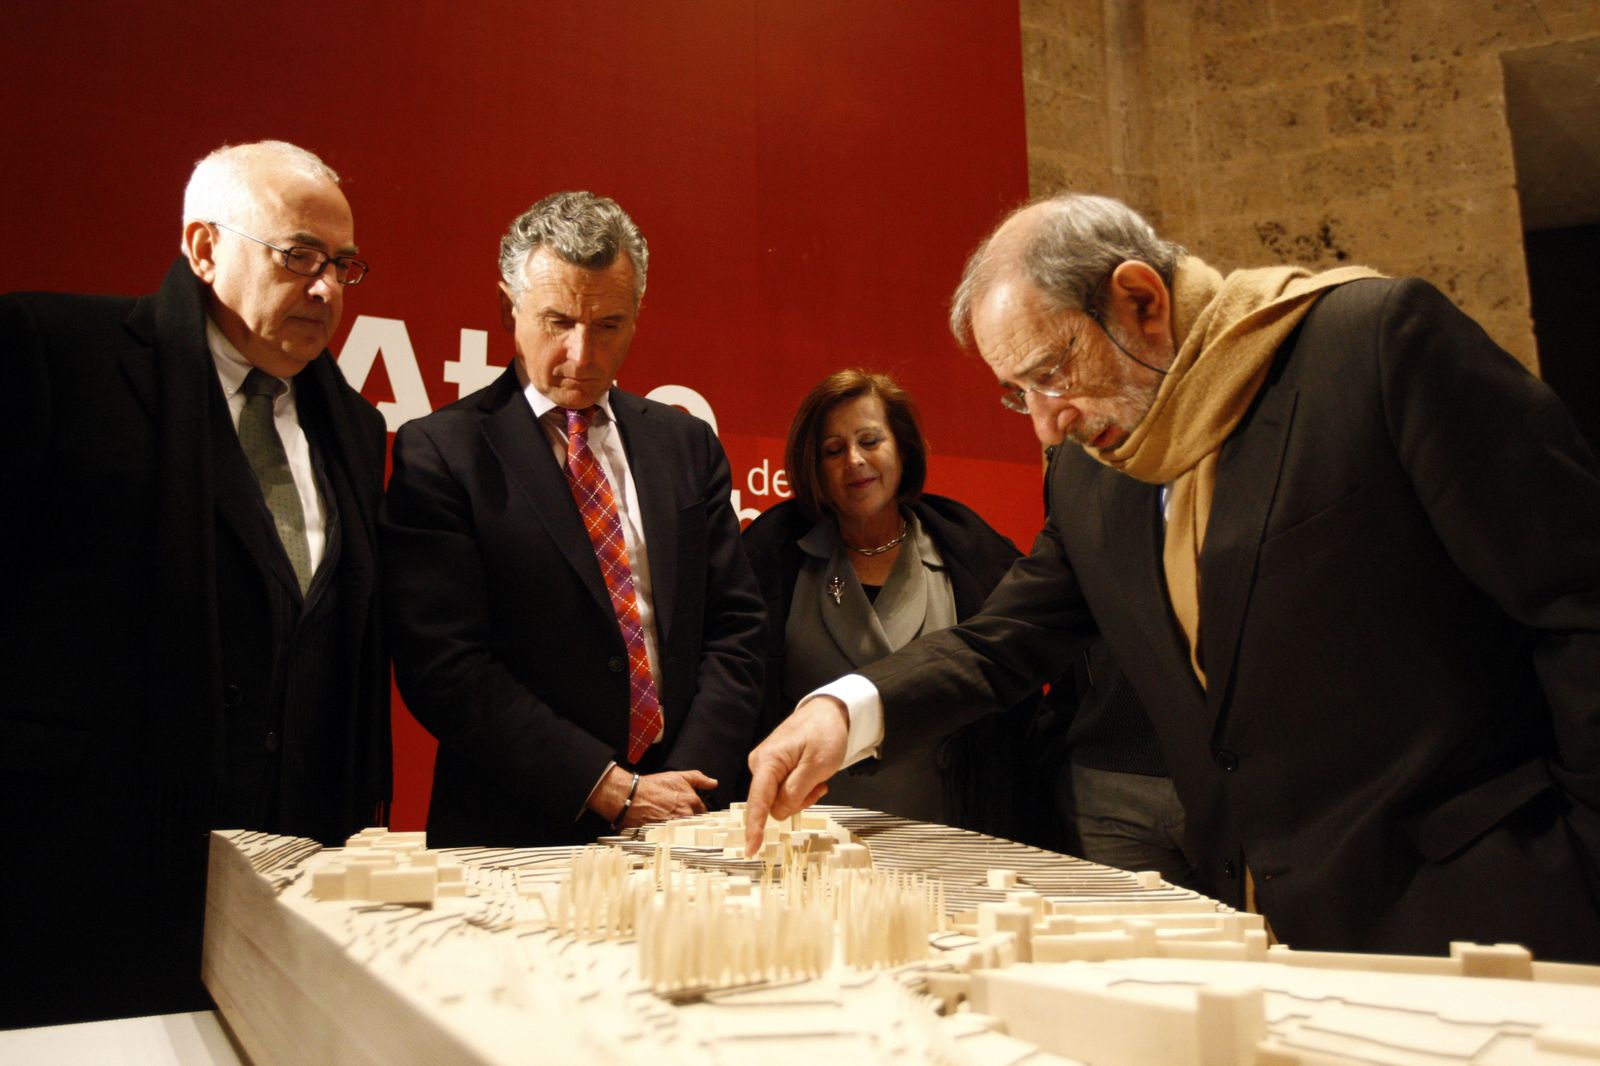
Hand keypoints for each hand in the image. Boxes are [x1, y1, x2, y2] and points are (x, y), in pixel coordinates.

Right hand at [589, 767, 715, 828]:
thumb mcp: (678, 776)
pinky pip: (674, 838)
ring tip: (669, 822)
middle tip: (678, 815)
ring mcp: (676, 828)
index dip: (697, 810)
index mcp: (692, 803)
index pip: (704, 811)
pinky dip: (671, 835)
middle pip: (695, 822)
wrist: (630, 797)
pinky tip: (663, 829)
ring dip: (681, 829)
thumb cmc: (651, 787)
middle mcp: (686, 817)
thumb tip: (712, 783)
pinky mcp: (665, 837)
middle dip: (690, 820)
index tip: (691, 810)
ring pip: (685, 831)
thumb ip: (699, 779)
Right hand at [743, 696, 848, 855]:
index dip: (754, 827)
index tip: (751, 849)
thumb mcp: (817, 765)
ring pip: (780, 800)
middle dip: (796, 802)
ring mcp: (765, 767)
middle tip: (819, 786)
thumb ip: (796, 791)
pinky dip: (800, 790)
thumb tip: (778, 812)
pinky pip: (783, 792)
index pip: (758, 801)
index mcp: (767, 762)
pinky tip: (813, 778)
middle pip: (772, 804)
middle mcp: (759, 765)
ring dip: (801, 796)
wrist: (829, 713)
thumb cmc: (825, 734)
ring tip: (818, 778)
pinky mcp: (773, 769)